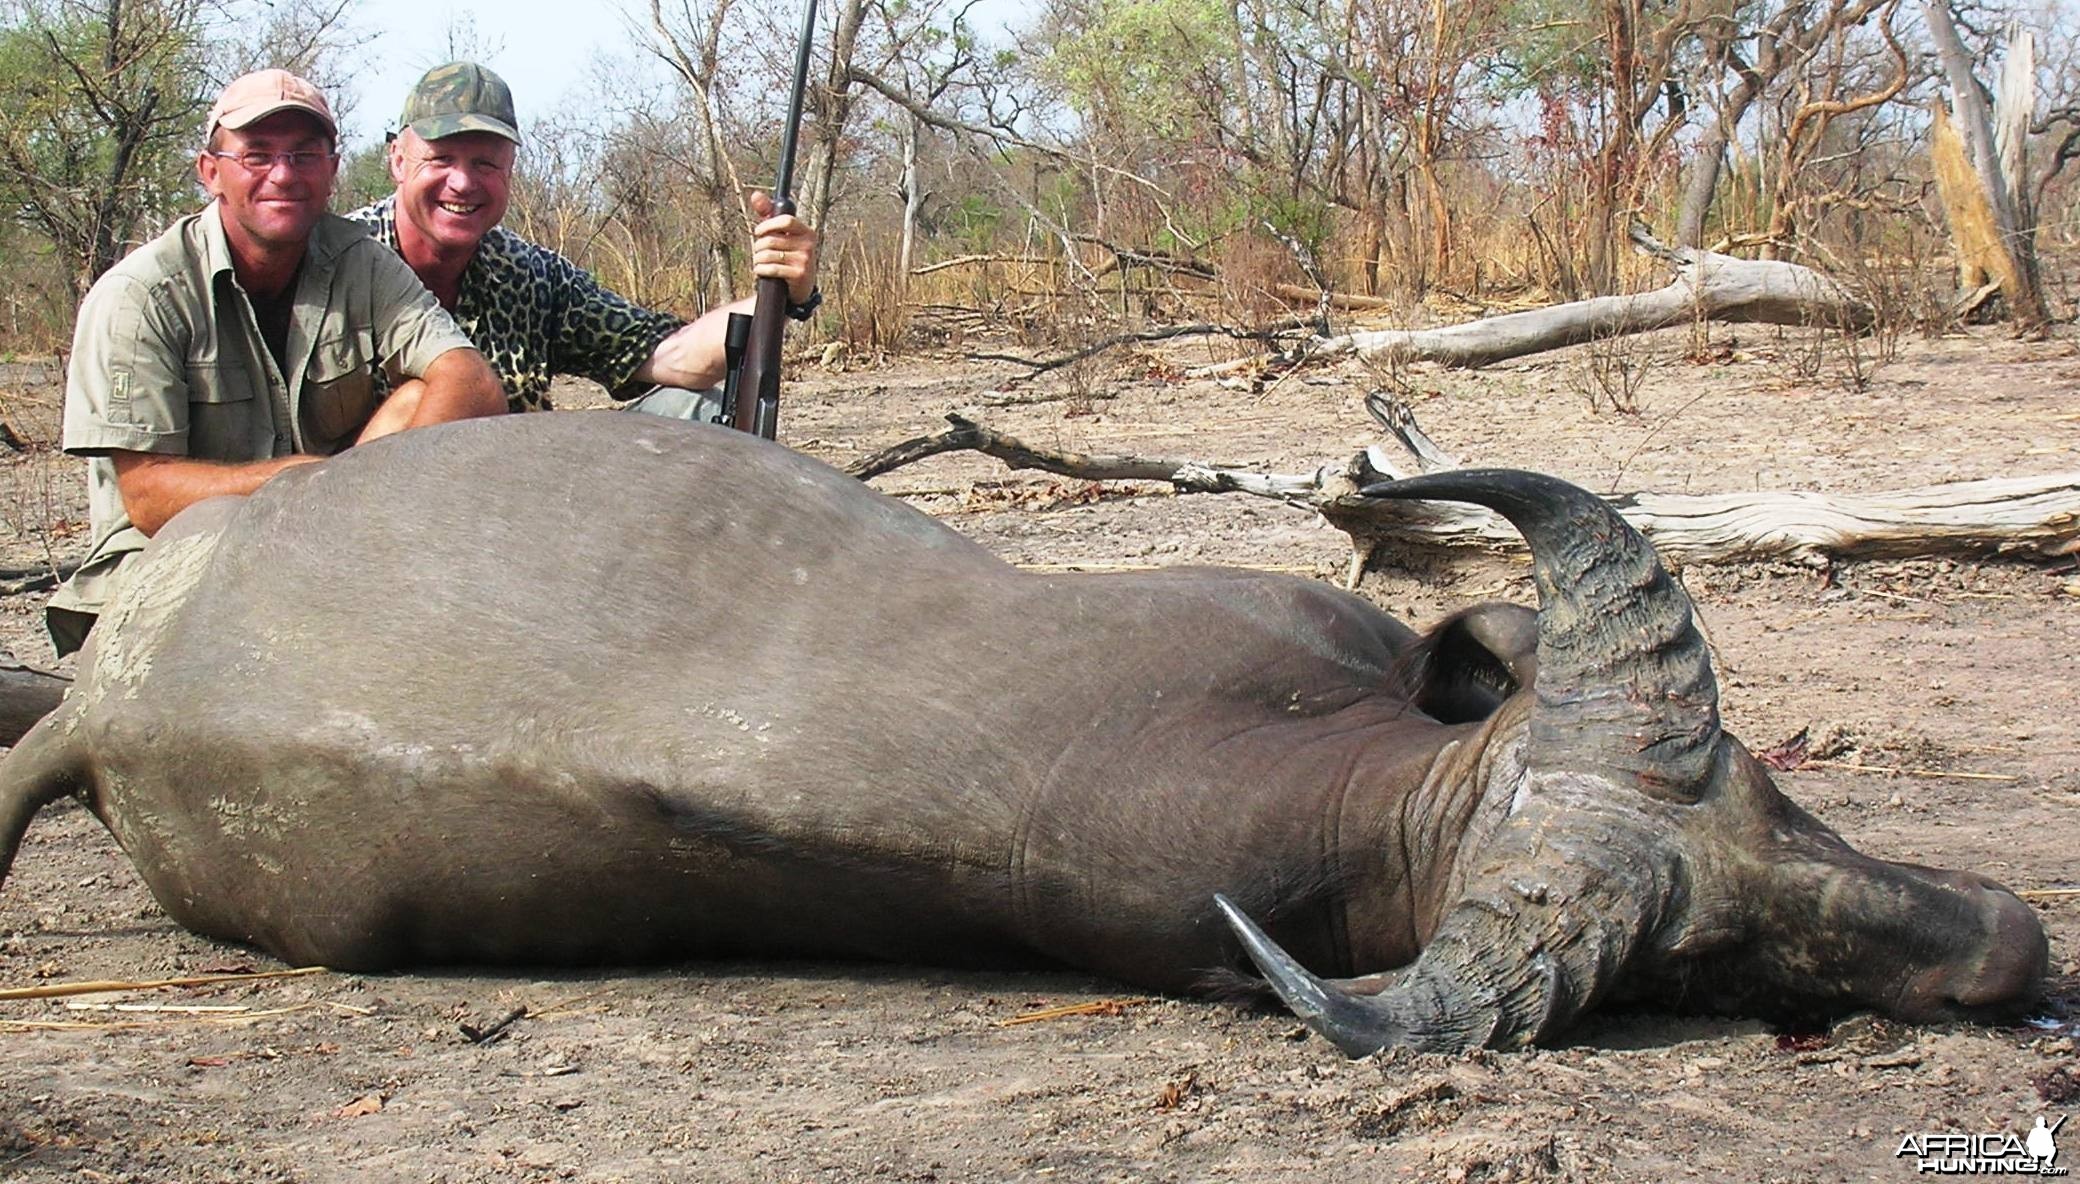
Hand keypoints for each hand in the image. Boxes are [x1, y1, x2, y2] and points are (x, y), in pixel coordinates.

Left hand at [748, 190, 819, 305]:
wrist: (798, 287)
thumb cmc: (787, 256)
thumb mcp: (781, 234)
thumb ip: (768, 213)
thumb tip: (756, 195)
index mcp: (806, 232)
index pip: (786, 220)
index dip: (768, 224)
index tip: (758, 232)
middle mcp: (808, 245)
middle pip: (772, 240)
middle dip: (758, 247)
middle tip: (758, 252)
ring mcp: (805, 261)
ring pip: (768, 255)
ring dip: (757, 260)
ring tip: (759, 262)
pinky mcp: (799, 275)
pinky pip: (771, 268)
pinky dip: (761, 270)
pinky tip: (761, 271)